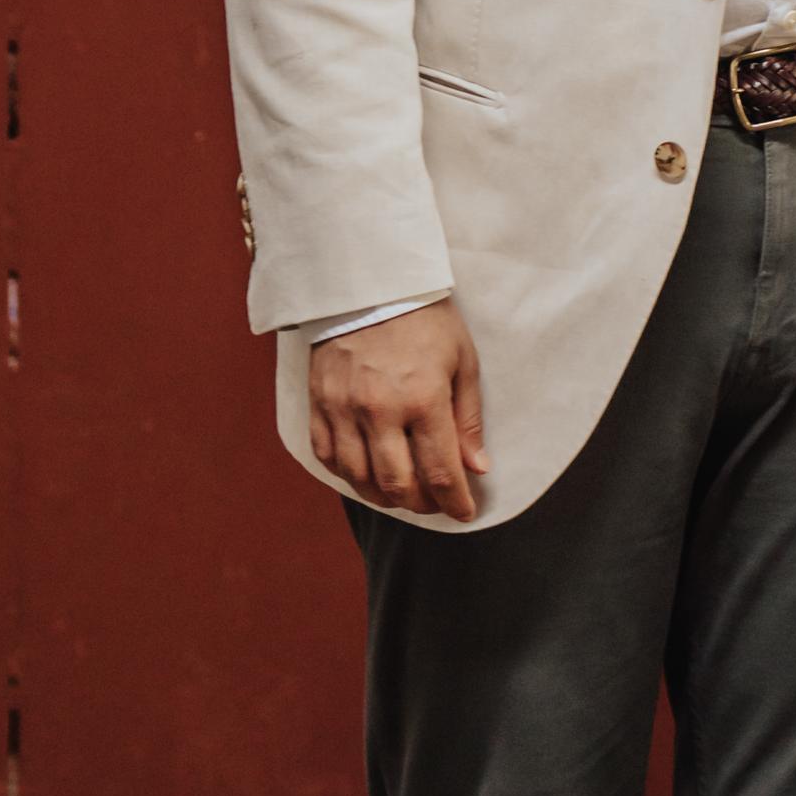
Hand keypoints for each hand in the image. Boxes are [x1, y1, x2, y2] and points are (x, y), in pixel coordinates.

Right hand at [312, 303, 487, 519]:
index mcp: (423, 398)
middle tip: (435, 503)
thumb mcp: (462, 360)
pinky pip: (327, 456)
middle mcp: (380, 410)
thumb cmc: (424, 319)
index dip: (454, 502)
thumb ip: (467, 418)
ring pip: (359, 478)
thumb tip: (476, 468)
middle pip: (398, 484)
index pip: (440, 472)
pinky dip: (347, 474)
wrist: (370, 282)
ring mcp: (344, 408)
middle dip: (421, 504)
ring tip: (402, 493)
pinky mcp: (319, 403)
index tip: (464, 512)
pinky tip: (365, 474)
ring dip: (384, 496)